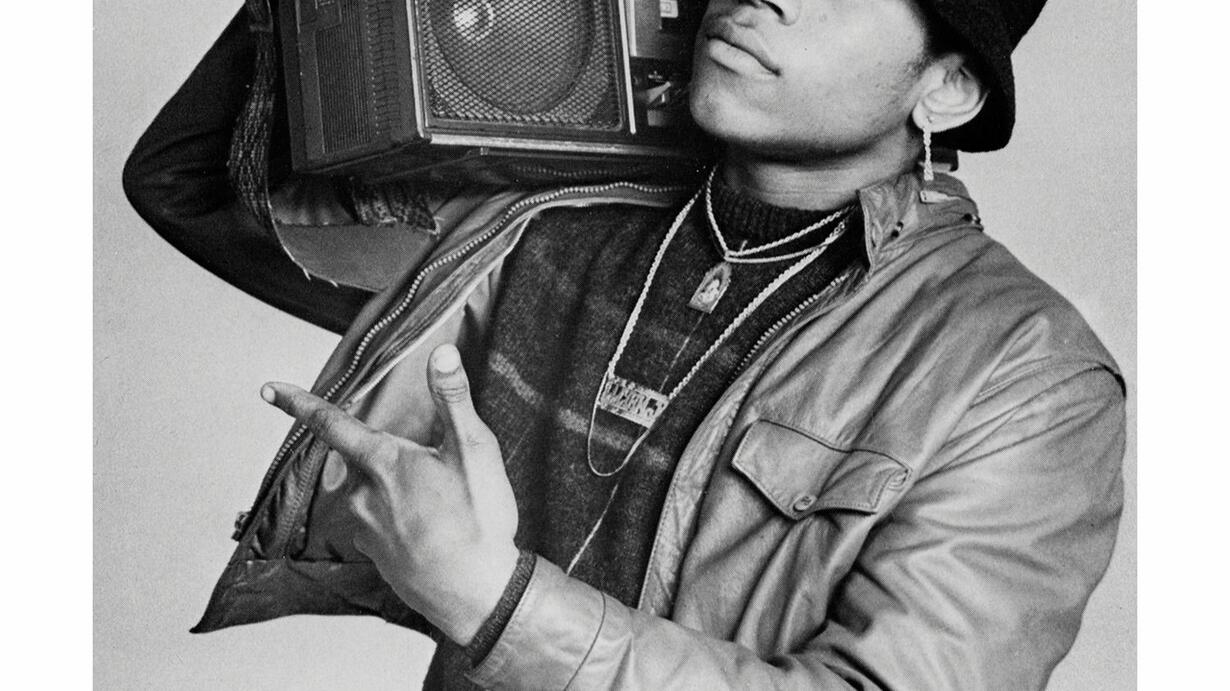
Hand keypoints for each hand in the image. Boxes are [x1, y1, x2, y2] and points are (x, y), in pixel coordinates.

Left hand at [260, 344, 519, 644]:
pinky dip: (405, 522)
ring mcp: (366, 530)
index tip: (269, 390)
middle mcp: (362, 495)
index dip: (299, 403)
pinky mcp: (376, 557)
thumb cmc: (477, 521)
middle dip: (394, 459)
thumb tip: (442, 353)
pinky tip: (435, 531)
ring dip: (402, 493)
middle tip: (440, 474)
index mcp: (382, 462)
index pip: (331, 423)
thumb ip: (453, 398)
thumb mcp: (474, 450)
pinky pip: (383, 526)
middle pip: (365, 460)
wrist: (476, 594)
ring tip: (445, 507)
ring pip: (375, 494)